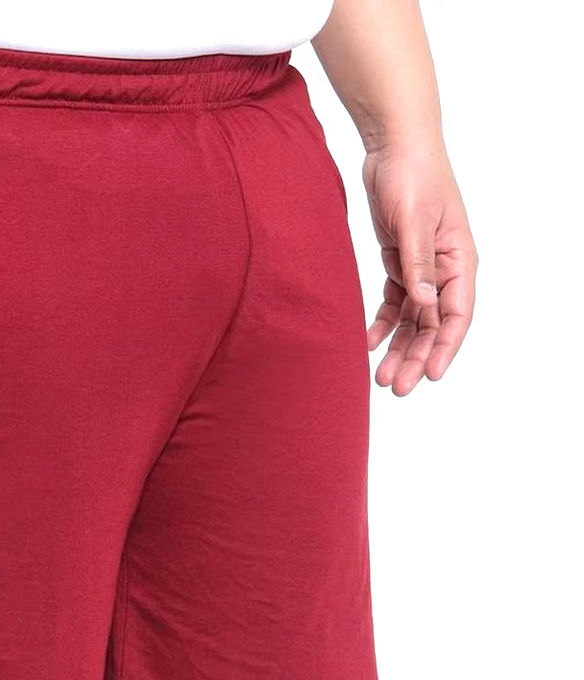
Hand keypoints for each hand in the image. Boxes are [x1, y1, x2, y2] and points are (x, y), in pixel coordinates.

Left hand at [362, 137, 477, 395]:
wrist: (393, 145)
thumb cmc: (412, 174)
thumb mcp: (413, 220)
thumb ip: (417, 263)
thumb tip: (423, 304)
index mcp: (459, 260)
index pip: (456, 315)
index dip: (445, 348)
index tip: (431, 376)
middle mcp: (444, 269)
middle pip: (433, 325)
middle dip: (416, 357)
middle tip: (396, 386)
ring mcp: (422, 267)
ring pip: (413, 319)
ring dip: (399, 347)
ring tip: (381, 377)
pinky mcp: (400, 262)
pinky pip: (393, 303)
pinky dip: (382, 324)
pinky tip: (369, 343)